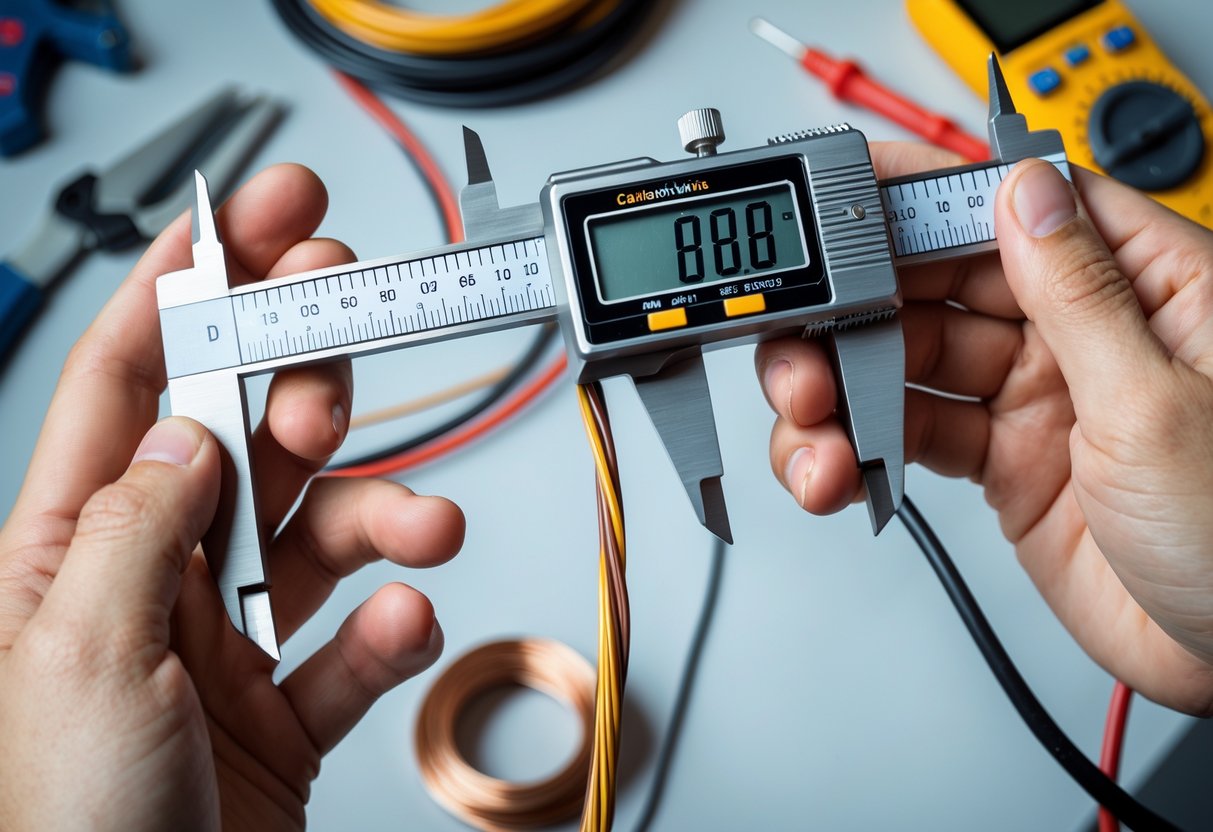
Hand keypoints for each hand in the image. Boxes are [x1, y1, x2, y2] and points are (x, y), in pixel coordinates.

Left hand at [0, 165, 464, 829]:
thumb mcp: (79, 659)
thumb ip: (138, 528)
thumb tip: (189, 430)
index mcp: (70, 548)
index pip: (131, 382)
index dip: (186, 287)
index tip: (246, 217)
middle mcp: (154, 577)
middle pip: (242, 432)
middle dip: (301, 375)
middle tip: (338, 343)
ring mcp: (226, 636)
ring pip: (321, 529)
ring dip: (383, 511)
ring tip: (425, 521)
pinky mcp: (289, 700)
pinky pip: (355, 640)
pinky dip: (391, 625)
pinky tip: (399, 623)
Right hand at [755, 143, 1212, 714]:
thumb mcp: (1160, 404)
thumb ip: (1079, 295)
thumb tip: (1020, 192)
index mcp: (1144, 287)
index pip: (1018, 205)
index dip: (926, 194)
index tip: (842, 205)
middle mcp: (1082, 331)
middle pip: (943, 280)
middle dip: (860, 303)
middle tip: (805, 334)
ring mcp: (1036, 395)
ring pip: (911, 357)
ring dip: (845, 383)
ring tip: (810, 417)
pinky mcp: (1002, 459)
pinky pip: (912, 430)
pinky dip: (861, 443)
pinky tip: (838, 459)